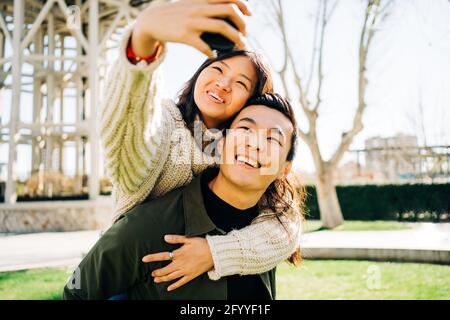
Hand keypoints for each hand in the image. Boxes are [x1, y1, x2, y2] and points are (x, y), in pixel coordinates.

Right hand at [132, 0, 250, 57]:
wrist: (152, 20)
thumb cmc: (176, 14)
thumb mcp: (192, 3)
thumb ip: (207, 4)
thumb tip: (228, 12)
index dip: (243, 5)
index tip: (249, 15)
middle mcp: (199, 8)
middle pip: (229, 11)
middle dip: (242, 24)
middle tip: (245, 34)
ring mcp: (192, 22)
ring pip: (221, 28)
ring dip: (235, 38)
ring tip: (239, 45)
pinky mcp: (185, 36)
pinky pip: (204, 46)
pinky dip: (212, 52)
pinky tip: (214, 55)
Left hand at [142, 235, 213, 290]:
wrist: (214, 254)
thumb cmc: (202, 245)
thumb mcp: (189, 239)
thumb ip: (176, 238)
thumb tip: (165, 237)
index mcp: (179, 254)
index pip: (163, 256)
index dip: (152, 258)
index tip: (144, 259)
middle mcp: (180, 264)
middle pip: (165, 270)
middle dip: (157, 272)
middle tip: (152, 273)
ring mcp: (185, 271)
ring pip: (171, 277)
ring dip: (162, 279)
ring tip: (156, 280)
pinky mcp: (191, 276)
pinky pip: (181, 282)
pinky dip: (174, 286)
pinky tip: (169, 288)